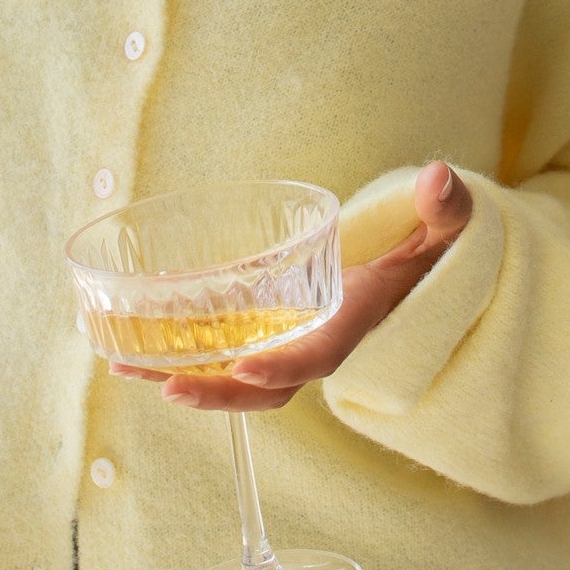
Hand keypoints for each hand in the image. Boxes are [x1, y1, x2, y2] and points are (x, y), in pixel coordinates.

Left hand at [109, 160, 472, 411]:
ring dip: (182, 376)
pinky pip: (224, 353)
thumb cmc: (428, 253)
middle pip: (264, 387)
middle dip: (216, 392)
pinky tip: (133, 344)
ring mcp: (291, 343)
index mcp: (354, 324)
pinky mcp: (271, 331)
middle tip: (166, 386)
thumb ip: (445, 208)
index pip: (317, 356)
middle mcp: (318, 345)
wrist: (419, 274)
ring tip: (124, 365)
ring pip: (234, 376)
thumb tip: (439, 176)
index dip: (282, 366)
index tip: (243, 369)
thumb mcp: (445, 229)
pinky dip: (183, 354)